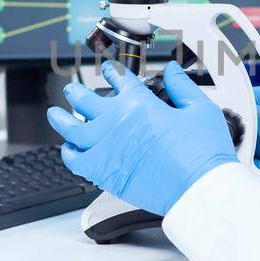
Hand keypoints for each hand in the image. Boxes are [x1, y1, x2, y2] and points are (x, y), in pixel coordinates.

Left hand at [47, 60, 237, 216]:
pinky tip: (68, 148)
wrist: (198, 189)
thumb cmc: (203, 154)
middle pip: (86, 101)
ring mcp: (107, 149)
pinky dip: (68, 153)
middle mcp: (117, 124)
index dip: (112, 73)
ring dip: (61, 119)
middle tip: (73, 90)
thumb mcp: (200, 110)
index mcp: (140, 104)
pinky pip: (75, 160)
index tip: (109, 72)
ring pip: (71, 130)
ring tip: (55, 114)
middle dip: (77, 92)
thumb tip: (171, 71)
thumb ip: (181, 87)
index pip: (119, 80)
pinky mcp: (105, 174)